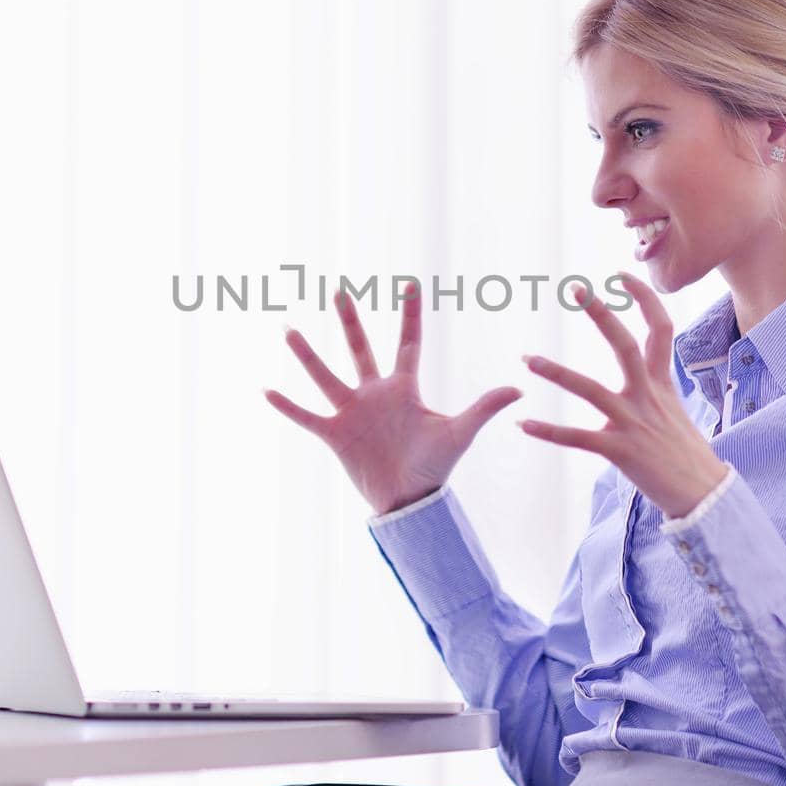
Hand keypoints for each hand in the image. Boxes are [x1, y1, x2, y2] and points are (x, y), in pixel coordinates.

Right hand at [264, 282, 522, 514]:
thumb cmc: (435, 467)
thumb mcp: (458, 433)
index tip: (410, 284)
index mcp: (404, 388)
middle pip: (360, 349)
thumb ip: (484, 408)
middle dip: (350, 321)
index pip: (407, 343)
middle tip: (340, 291)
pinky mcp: (335, 435)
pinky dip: (287, 406)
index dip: (410, 315)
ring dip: (307, 355)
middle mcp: (374, 394)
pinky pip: (307, 416)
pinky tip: (266, 389)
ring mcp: (351, 413)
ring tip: (288, 330)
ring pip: (325, 376)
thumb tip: (519, 389)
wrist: (410, 502)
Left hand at [517, 272, 727, 518]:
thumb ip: (656, 387)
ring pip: (591, 390)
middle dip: (602, 314)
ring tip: (527, 359)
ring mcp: (634, 423)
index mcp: (662, 383)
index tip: (621, 275)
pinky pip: (579, 438)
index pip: (659, 328)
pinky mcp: (621, 451)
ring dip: (557, 373)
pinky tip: (524, 425)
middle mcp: (648, 396)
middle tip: (577, 288)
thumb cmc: (686, 453)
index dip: (643, 299)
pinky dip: (550, 432)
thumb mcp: (675, 409)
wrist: (704, 494)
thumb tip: (647, 369)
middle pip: (625, 345)